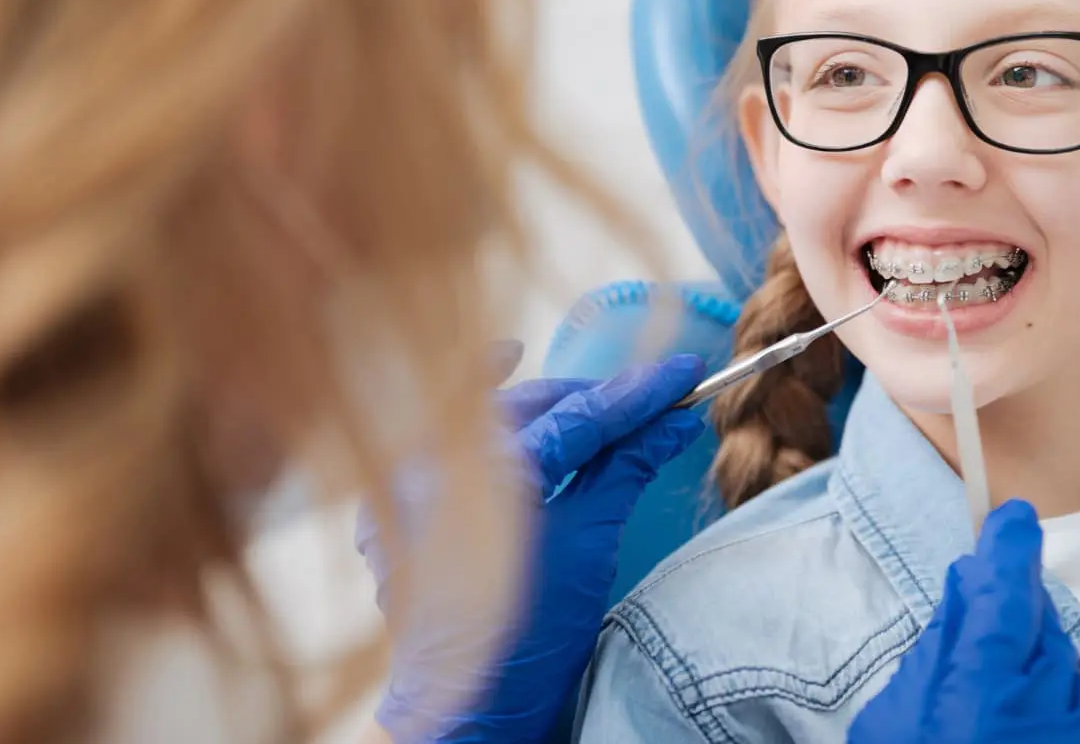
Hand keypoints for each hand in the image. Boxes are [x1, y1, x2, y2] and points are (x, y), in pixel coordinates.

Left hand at [357, 348, 707, 743]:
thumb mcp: (590, 546)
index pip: (576, 418)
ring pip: (484, 414)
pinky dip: (477, 410)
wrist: (470, 707)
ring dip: (543, 402)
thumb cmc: (531, 636)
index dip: (636, 396)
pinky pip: (441, 435)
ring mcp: (404, 484)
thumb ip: (624, 469)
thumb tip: (671, 423)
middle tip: (649, 396)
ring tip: (598, 405)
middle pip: (529, 405)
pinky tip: (503, 372)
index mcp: (481, 479)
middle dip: (593, 397)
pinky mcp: (396, 502)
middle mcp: (431, 466)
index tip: (682, 375)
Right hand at [847, 500, 1079, 743]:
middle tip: (973, 607)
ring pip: (1076, 675)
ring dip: (1042, 667)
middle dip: (1008, 613)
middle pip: (1038, 631)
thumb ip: (935, 658)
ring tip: (993, 699)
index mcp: (979, 701)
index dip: (1009, 553)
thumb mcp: (892, 725)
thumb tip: (967, 596)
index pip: (1008, 603)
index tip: (1012, 520)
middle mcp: (1044, 721)